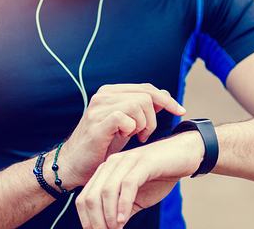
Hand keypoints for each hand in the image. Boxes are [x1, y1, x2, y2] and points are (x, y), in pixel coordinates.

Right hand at [57, 84, 186, 189]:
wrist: (73, 165)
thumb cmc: (101, 146)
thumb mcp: (127, 125)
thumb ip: (143, 109)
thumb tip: (165, 95)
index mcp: (111, 91)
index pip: (147, 88)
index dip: (167, 100)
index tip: (180, 112)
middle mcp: (103, 95)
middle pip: (146, 96)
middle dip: (153, 119)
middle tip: (144, 136)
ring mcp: (99, 107)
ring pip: (138, 105)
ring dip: (143, 125)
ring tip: (134, 138)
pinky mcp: (96, 123)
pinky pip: (125, 118)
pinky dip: (131, 129)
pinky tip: (125, 138)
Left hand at [75, 131, 204, 228]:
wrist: (184, 155)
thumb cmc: (160, 176)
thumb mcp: (136, 198)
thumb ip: (121, 211)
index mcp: (106, 171)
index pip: (84, 197)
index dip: (87, 219)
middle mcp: (112, 163)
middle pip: (91, 196)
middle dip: (95, 221)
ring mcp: (127, 161)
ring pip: (106, 191)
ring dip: (109, 216)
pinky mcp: (143, 163)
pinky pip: (127, 185)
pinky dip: (123, 205)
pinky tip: (123, 220)